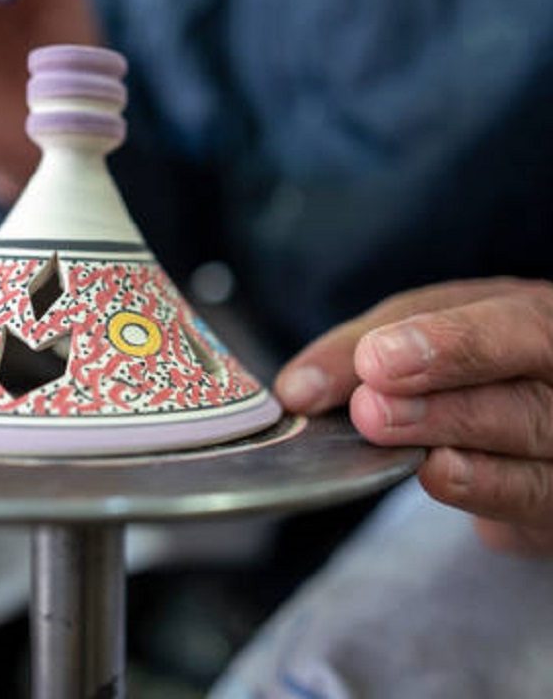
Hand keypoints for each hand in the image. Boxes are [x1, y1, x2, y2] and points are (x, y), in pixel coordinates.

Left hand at [275, 278, 552, 556]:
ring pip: (529, 451)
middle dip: (441, 402)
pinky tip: (438, 476)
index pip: (513, 327)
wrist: (525, 419)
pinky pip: (529, 501)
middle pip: (522, 396)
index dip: (448, 344)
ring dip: (451, 443)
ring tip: (388, 438)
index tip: (375, 360)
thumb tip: (296, 390)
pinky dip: (482, 488)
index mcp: (539, 322)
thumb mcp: (416, 335)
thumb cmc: (468, 362)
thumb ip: (356, 354)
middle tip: (369, 409)